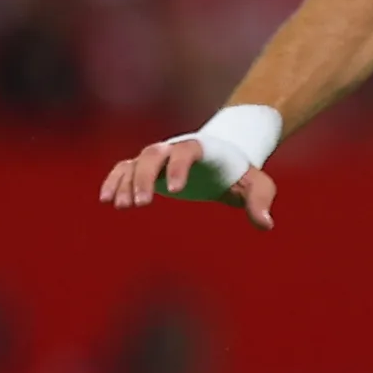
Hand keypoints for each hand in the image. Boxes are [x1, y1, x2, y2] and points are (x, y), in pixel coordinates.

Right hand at [98, 138, 278, 229]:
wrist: (225, 158)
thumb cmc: (242, 173)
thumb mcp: (258, 185)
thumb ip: (260, 201)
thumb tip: (266, 224)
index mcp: (202, 148)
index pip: (186, 152)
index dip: (178, 168)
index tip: (174, 191)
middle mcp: (175, 148)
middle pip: (153, 154)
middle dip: (145, 177)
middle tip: (141, 204)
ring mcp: (159, 157)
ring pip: (135, 162)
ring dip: (126, 182)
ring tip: (122, 206)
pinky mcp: (147, 167)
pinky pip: (124, 169)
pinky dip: (114, 181)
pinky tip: (105, 200)